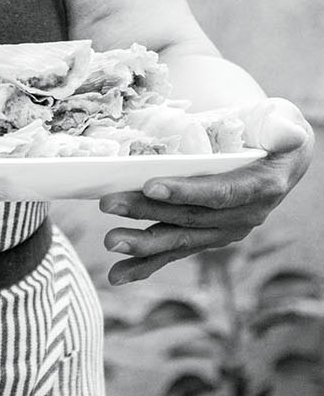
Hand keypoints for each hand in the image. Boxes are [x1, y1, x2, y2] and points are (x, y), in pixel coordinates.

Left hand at [99, 97, 313, 285]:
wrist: (279, 158)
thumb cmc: (272, 130)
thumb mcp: (280, 120)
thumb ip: (280, 127)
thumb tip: (287, 134)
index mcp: (260, 187)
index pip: (219, 193)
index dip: (186, 191)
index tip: (150, 185)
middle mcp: (243, 216)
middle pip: (190, 217)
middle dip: (147, 212)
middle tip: (109, 204)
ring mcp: (224, 230)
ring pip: (179, 239)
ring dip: (143, 244)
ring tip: (111, 243)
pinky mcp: (207, 236)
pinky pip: (176, 252)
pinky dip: (146, 264)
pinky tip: (118, 274)